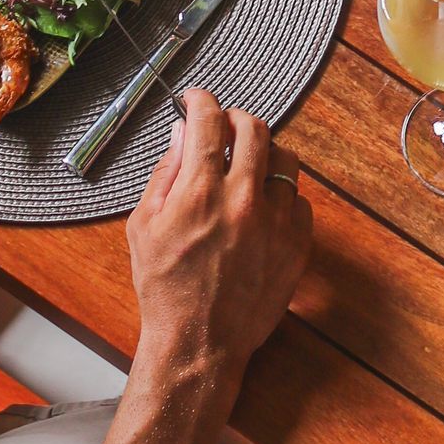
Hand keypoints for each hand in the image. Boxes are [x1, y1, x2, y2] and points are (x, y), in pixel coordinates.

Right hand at [127, 89, 311, 384]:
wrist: (199, 343)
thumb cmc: (164, 287)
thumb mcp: (143, 225)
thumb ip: (166, 173)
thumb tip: (181, 132)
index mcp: (201, 192)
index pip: (209, 121)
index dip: (201, 101)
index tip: (197, 100)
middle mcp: (244, 199)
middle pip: (255, 128)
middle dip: (236, 119)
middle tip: (223, 129)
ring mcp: (276, 222)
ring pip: (284, 158)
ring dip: (264, 153)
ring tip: (247, 167)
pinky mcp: (297, 244)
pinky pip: (299, 199)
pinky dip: (281, 195)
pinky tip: (262, 207)